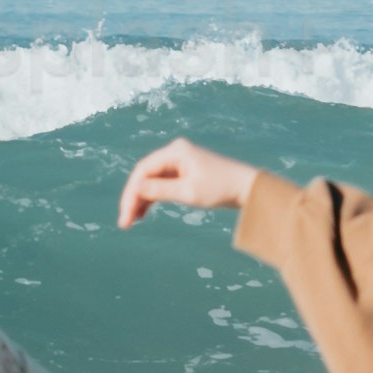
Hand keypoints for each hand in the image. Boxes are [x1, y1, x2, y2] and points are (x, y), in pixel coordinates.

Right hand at [120, 138, 252, 224]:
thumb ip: (160, 191)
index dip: (131, 192)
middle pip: (145, 175)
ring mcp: (179, 161)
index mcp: (175, 151)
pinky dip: (153, 197)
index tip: (126, 214)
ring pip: (151, 180)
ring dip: (141, 199)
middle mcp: (175, 152)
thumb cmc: (221, 188)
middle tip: (125, 221)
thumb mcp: (188, 192)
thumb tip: (136, 190)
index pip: (143, 170)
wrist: (246, 187)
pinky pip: (162, 183)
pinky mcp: (184, 171)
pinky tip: (143, 213)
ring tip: (132, 220)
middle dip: (133, 198)